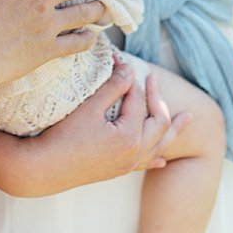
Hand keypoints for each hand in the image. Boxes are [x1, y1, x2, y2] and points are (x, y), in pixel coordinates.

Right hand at [41, 54, 183, 182]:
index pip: (138, 100)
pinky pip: (146, 164)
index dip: (131, 78)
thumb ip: (113, 87)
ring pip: (160, 144)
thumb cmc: (63, 137)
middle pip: (158, 121)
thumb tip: (129, 70)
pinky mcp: (119, 171)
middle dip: (157, 98)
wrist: (45, 168)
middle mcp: (135, 152)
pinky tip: (163, 158)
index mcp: (130, 135)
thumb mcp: (88, 108)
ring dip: (174, 130)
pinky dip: (158, 157)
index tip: (122, 62)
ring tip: (187, 118)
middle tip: (154, 79)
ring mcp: (129, 163)